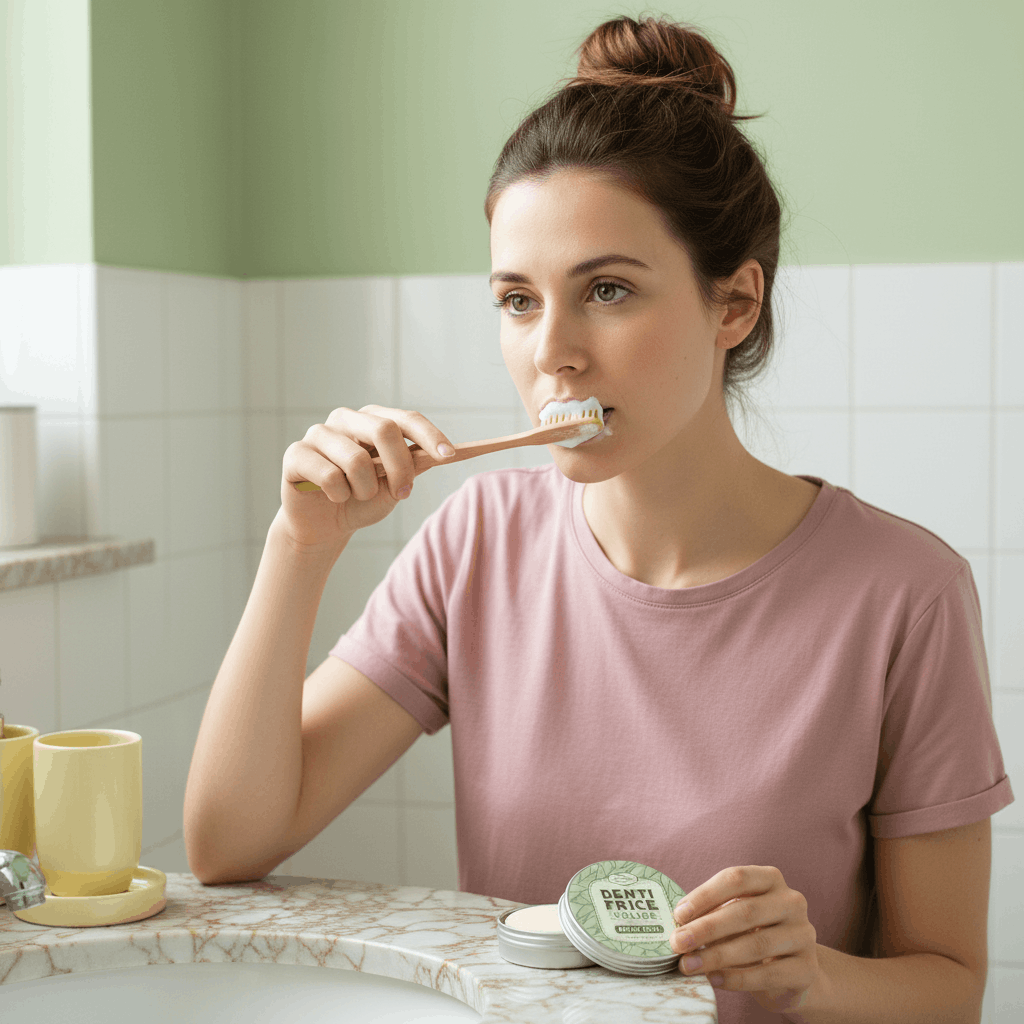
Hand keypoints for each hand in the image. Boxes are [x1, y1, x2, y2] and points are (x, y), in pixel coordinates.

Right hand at [278, 404, 456, 548]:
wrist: (323, 526)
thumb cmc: (361, 501)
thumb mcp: (393, 487)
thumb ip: (413, 467)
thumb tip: (440, 454)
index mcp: (373, 420)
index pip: (406, 418)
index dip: (429, 435)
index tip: (449, 455)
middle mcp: (345, 419)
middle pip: (384, 429)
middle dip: (400, 467)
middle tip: (403, 493)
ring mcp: (318, 433)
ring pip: (357, 459)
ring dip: (365, 489)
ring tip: (357, 496)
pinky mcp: (296, 454)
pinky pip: (329, 476)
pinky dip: (339, 495)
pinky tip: (333, 497)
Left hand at [670, 865, 819, 1013]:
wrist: (793, 971)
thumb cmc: (753, 934)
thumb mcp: (735, 915)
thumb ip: (712, 914)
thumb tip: (677, 924)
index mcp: (770, 878)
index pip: (736, 878)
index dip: (705, 895)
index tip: (678, 914)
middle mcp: (791, 901)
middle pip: (744, 911)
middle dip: (706, 928)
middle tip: (678, 942)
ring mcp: (803, 934)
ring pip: (756, 944)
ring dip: (716, 956)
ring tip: (688, 965)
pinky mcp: (807, 968)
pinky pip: (768, 974)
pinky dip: (736, 978)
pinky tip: (713, 980)